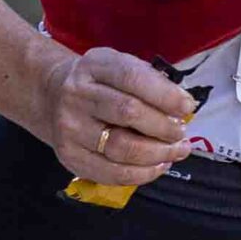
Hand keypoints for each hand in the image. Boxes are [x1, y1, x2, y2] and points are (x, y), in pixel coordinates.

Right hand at [38, 45, 195, 185]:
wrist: (53, 96)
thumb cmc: (99, 82)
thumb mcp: (119, 65)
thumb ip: (149, 81)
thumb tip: (182, 106)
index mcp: (94, 66)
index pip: (132, 78)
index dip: (165, 95)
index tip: (187, 107)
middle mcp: (77, 95)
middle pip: (128, 113)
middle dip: (164, 127)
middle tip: (181, 133)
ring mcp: (70, 128)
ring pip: (122, 148)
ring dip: (158, 154)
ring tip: (176, 151)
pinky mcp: (69, 156)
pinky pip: (111, 173)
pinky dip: (142, 174)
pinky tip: (158, 166)